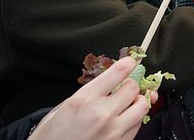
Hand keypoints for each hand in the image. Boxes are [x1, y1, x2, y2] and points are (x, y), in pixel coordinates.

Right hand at [30, 57, 156, 139]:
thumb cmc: (50, 137)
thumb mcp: (62, 108)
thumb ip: (88, 93)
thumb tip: (108, 83)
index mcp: (85, 100)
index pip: (119, 72)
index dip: (129, 63)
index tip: (130, 62)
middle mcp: (102, 114)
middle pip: (133, 88)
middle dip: (131, 85)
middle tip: (124, 87)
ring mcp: (113, 131)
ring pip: (142, 107)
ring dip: (137, 102)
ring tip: (128, 103)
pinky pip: (138, 126)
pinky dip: (134, 119)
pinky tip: (124, 119)